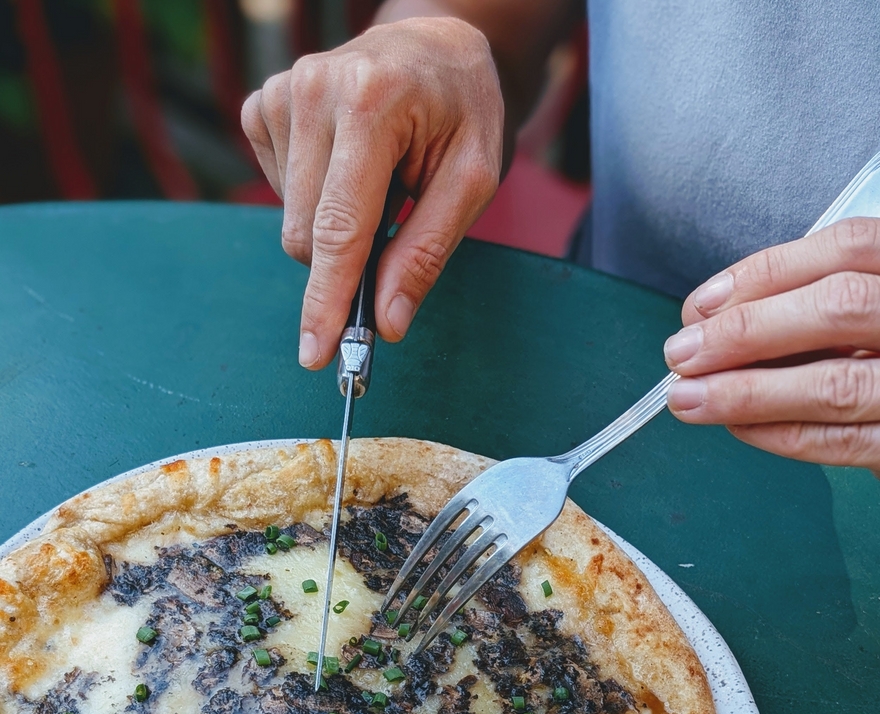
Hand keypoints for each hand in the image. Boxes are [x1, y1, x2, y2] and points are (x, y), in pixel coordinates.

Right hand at [241, 17, 503, 368]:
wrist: (432, 46)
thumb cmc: (462, 113)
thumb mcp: (472, 182)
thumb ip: (426, 253)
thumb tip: (387, 323)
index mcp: (371, 104)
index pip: (341, 228)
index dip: (328, 299)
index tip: (315, 353)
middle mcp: (313, 90)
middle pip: (308, 236)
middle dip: (347, 261)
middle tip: (393, 228)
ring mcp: (279, 93)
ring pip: (291, 222)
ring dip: (335, 225)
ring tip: (377, 178)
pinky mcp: (260, 105)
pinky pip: (278, 193)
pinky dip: (315, 198)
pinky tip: (346, 164)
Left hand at [663, 218, 879, 583]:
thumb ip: (854, 322)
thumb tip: (731, 323)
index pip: (861, 246)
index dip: (770, 270)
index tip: (706, 301)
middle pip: (847, 304)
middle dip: (747, 327)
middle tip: (683, 351)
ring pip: (840, 380)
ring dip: (747, 388)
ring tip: (690, 396)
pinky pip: (848, 441)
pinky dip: (781, 433)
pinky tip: (739, 427)